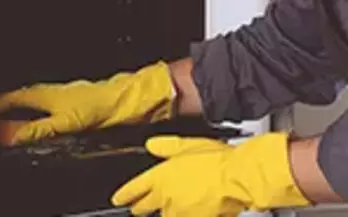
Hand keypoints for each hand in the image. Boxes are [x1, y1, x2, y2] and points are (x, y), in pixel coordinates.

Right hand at [0, 61, 176, 144]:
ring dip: (17, 118)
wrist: (128, 99)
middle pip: (17, 102)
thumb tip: (12, 136)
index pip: (9, 99)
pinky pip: (44, 111)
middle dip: (1, 114)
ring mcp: (61, 98)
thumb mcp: (66, 122)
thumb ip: (39, 130)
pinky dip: (33, 121)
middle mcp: (50, 93)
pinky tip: (39, 130)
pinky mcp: (72, 105)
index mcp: (45, 93)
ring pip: (31, 106)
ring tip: (8, 131)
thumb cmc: (101, 104)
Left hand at [111, 132, 310, 216]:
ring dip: (168, 211)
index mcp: (160, 176)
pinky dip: (186, 214)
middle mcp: (166, 196)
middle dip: (140, 208)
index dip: (123, 195)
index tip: (118, 199)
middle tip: (136, 208)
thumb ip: (165, 146)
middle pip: (146, 207)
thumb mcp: (186, 145)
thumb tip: (151, 144)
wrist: (237, 178)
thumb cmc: (216, 160)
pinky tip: (193, 209)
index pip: (134, 189)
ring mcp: (180, 211)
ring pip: (167, 215)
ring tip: (172, 207)